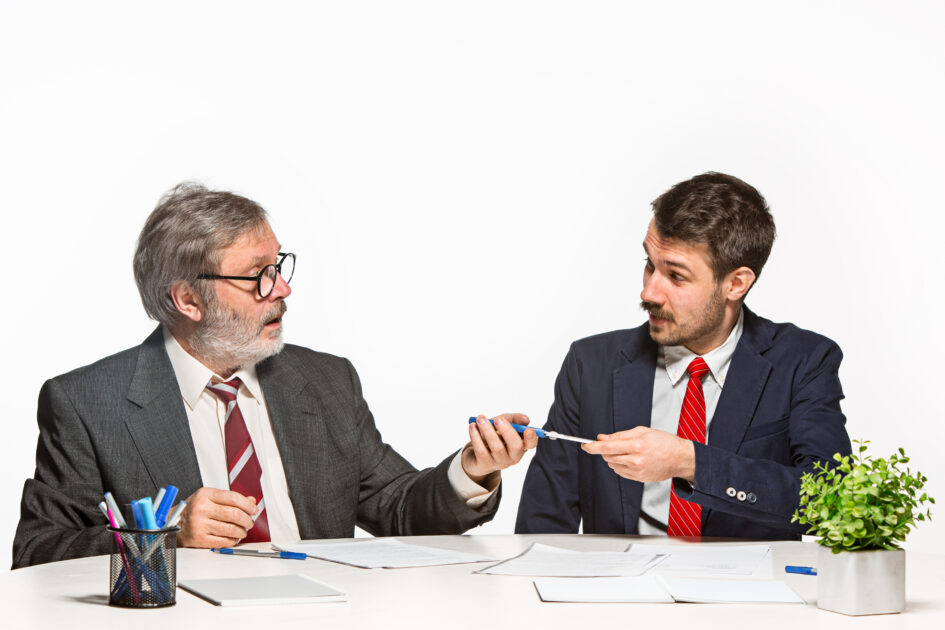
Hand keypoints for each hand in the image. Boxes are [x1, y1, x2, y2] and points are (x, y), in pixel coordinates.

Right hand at [177, 487, 258, 547]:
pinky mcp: (199, 539)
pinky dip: (233, 541)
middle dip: (247, 520)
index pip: (233, 498)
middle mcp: (201, 509)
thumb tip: (251, 502)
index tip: (253, 509)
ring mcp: (199, 525)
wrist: (173, 523)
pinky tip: (234, 538)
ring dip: (241, 531)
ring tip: (243, 531)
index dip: (247, 505)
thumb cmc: (194, 509)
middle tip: (250, 522)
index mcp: (205, 495)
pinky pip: (223, 541)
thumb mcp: (209, 498)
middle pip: (234, 514)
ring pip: (230, 529)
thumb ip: (230, 499)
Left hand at [462, 413, 538, 482]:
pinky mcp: (485, 464)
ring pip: (496, 447)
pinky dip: (476, 436)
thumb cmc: (494, 437)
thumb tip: (525, 419)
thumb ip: (514, 419)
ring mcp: (499, 462)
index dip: (531, 438)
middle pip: (515, 446)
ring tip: (480, 418)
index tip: (528, 429)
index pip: (531, 444)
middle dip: (507, 431)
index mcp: (521, 445)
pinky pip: (481, 450)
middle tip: (498, 419)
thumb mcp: (504, 425)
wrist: (476, 456)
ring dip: (488, 430)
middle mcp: (513, 456)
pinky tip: (472, 426)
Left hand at [581, 426, 695, 482]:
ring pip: (612, 465)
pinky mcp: (638, 478)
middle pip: (607, 456)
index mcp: (636, 445)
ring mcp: (637, 471)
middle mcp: (635, 460)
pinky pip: (620, 472)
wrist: (680, 458)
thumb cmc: (664, 442)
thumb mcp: (642, 431)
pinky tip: (632, 460)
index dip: (592, 447)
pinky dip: (620, 465)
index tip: (584, 445)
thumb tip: (602, 438)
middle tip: (616, 444)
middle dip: (606, 450)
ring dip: (614, 458)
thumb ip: (619, 435)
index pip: (607, 447)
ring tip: (629, 451)